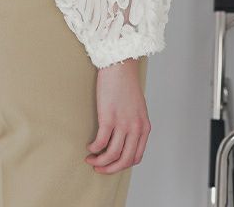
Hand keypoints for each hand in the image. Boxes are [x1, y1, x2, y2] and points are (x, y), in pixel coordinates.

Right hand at [85, 58, 149, 173]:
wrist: (120, 65)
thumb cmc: (126, 83)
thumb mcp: (138, 108)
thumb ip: (135, 124)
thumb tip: (125, 138)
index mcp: (144, 127)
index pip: (136, 157)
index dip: (122, 165)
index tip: (111, 164)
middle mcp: (136, 128)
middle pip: (124, 160)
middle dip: (110, 168)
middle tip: (99, 168)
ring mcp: (123, 124)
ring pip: (112, 155)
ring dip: (100, 161)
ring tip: (91, 159)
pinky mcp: (108, 117)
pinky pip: (101, 142)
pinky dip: (94, 149)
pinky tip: (89, 147)